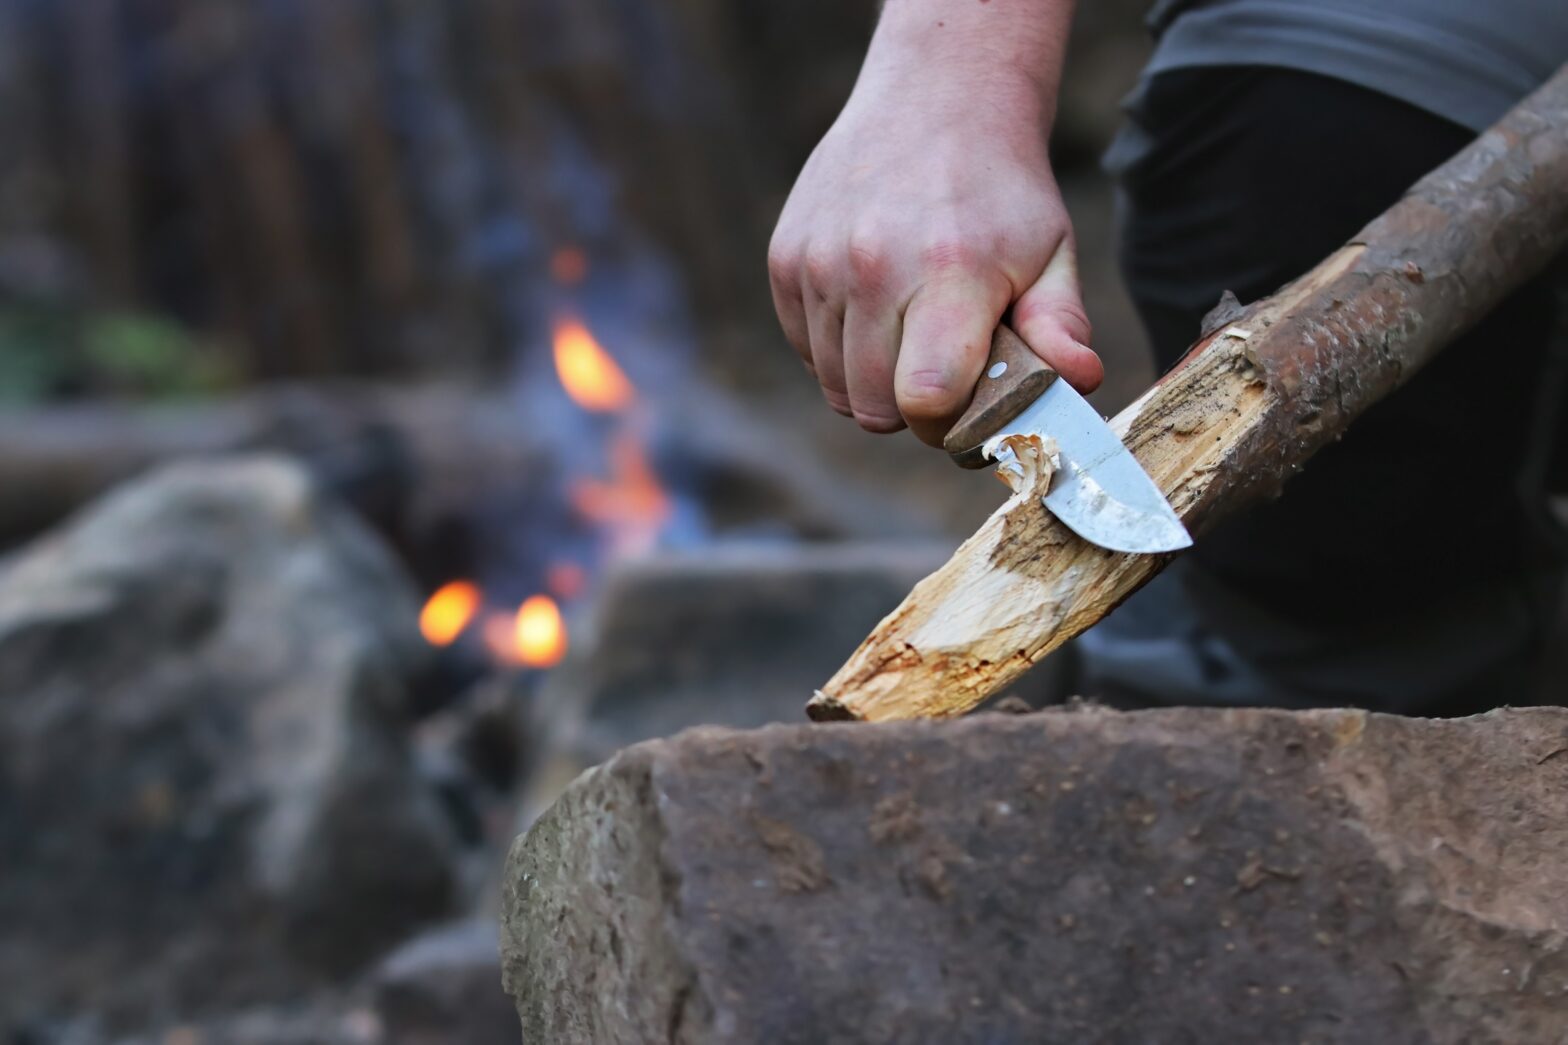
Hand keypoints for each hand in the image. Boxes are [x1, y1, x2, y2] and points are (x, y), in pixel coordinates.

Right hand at [768, 55, 1100, 446]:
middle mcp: (872, 267)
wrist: (935, 99)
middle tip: (944, 373)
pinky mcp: (785, 259)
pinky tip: (873, 308)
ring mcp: (819, 262)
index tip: (968, 407)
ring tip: (910, 331)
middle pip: (874, 408)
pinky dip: (838, 350)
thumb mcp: (1050, 252)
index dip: (947, 425)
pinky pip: (805, 350)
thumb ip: (1060, 326)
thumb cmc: (1000, 192)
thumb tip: (1079, 382)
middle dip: (912, 410)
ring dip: (873, 380)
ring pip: (835, 387)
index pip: (925, 398)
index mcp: (949, 271)